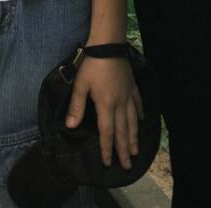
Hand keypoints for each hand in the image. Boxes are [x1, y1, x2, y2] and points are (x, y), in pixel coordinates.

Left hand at [65, 56, 141, 170]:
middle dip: (124, 150)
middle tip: (127, 166)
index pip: (107, 132)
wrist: (108, 44)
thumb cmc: (92, 64)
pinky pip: (138, 104)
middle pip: (123, 131)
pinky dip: (140, 115)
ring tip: (136, 151)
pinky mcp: (132, 86)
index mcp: (106, 105)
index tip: (108, 162)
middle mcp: (120, 104)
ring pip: (133, 121)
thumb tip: (70, 126)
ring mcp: (128, 95)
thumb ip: (76, 106)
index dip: (107, 149)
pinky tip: (141, 121)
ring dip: (134, 137)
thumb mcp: (80, 84)